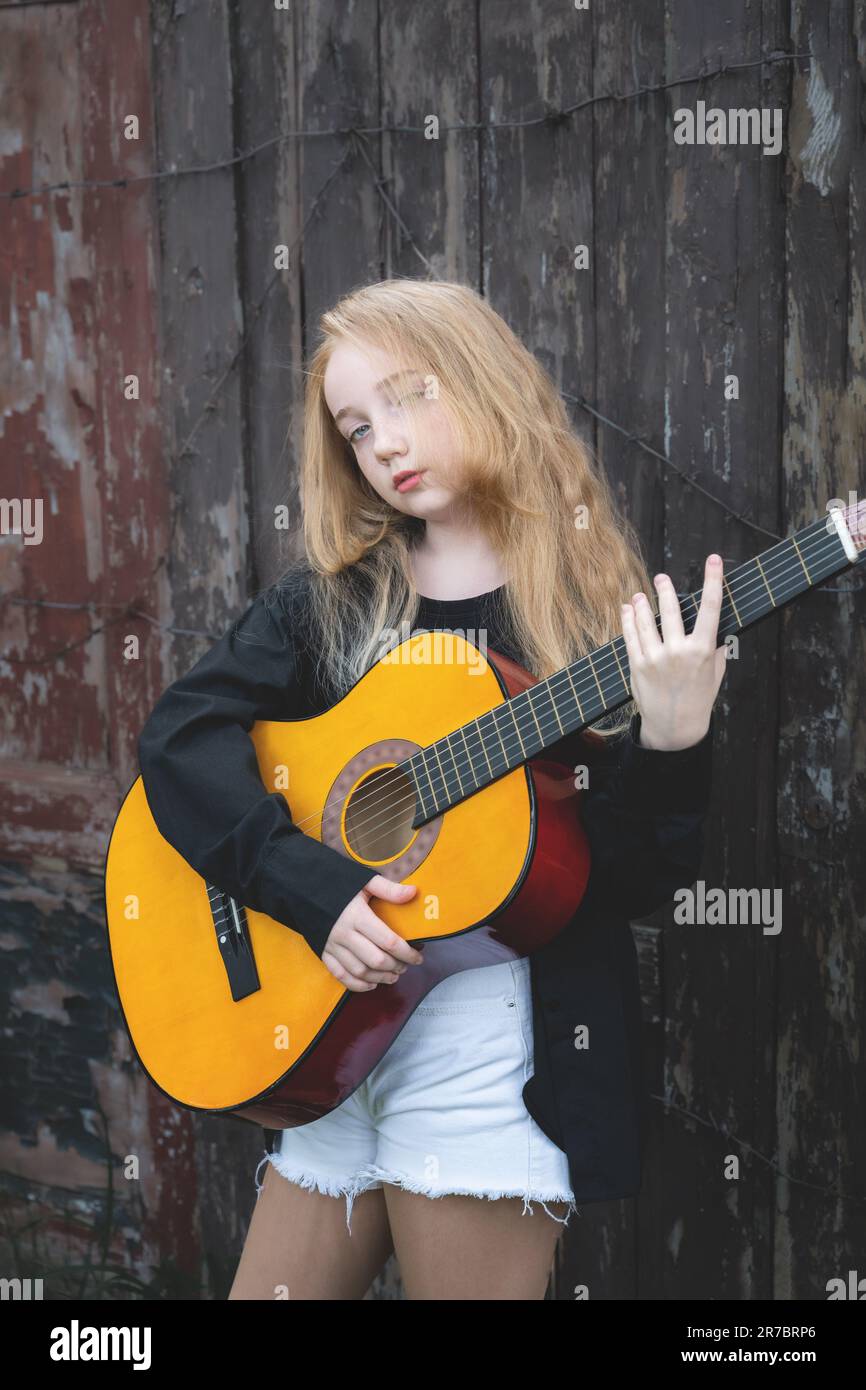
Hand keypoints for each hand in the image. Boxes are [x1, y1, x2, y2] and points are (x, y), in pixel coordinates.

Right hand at [321, 874, 423, 991]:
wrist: (301, 888)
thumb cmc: (336, 884)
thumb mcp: (363, 881)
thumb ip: (389, 889)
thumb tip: (413, 892)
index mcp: (357, 916)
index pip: (388, 941)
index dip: (407, 953)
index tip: (418, 956)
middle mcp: (344, 934)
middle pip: (376, 960)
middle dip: (395, 966)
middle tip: (406, 965)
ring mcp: (332, 946)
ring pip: (360, 971)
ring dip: (380, 978)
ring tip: (393, 976)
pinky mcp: (323, 953)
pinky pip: (340, 976)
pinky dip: (358, 985)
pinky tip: (371, 984)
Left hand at [621, 554, 727, 750]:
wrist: (676, 727)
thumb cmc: (699, 698)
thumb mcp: (715, 672)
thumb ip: (715, 648)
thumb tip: (717, 628)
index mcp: (703, 650)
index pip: (711, 608)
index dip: (713, 580)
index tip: (713, 560)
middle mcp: (679, 651)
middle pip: (671, 610)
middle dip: (665, 589)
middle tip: (661, 577)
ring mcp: (656, 658)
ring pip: (646, 621)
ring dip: (642, 604)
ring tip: (639, 595)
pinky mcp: (637, 665)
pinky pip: (630, 636)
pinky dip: (628, 620)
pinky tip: (627, 609)